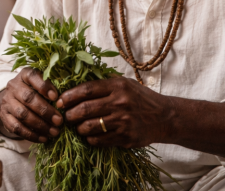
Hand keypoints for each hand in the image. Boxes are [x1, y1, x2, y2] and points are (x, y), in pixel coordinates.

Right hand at [0, 68, 63, 142]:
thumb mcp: (42, 85)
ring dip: (40, 125)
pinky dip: (31, 135)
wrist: (13, 99)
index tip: (56, 97)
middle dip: (45, 111)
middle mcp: (13, 86)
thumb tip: (65, 102)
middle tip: (59, 121)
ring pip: (22, 114)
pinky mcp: (4, 116)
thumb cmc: (35, 91)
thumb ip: (52, 89)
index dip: (44, 86)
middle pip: (28, 98)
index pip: (32, 76)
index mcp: (24, 75)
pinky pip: (16, 128)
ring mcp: (7, 101)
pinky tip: (43, 138)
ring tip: (54, 132)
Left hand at [56, 76, 172, 148]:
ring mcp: (122, 121)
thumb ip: (104, 84)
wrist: (165, 117)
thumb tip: (75, 85)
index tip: (59, 101)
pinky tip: (90, 135)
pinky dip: (90, 139)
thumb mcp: (125, 84)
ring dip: (78, 128)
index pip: (86, 90)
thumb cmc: (141, 99)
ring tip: (76, 126)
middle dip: (69, 114)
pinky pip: (99, 140)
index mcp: (117, 86)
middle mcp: (119, 102)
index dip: (68, 96)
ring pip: (88, 127)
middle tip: (64, 116)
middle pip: (84, 109)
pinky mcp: (125, 137)